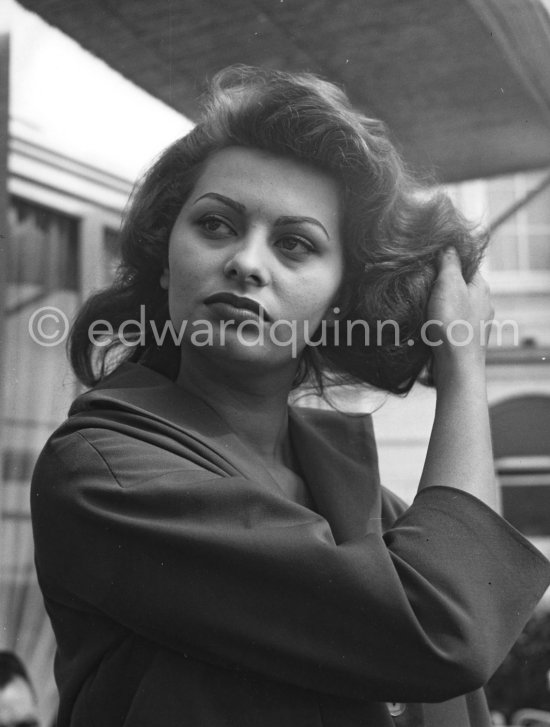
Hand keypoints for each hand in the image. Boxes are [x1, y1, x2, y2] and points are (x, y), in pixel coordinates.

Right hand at [425, 248, 493, 375]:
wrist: (455, 367)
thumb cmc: (453, 325)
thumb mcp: (449, 285)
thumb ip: (449, 263)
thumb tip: (448, 245)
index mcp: (480, 287)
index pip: (465, 263)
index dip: (445, 258)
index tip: (426, 258)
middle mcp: (481, 303)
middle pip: (457, 284)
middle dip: (438, 282)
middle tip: (418, 280)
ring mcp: (473, 322)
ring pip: (452, 304)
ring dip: (435, 302)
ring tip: (418, 301)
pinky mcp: (463, 338)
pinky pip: (448, 321)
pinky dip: (436, 319)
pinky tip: (424, 322)